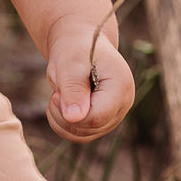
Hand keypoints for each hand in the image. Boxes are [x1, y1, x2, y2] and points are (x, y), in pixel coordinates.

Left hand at [45, 27, 134, 143]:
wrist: (80, 45)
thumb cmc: (75, 50)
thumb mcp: (70, 65)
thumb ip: (73, 90)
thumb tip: (74, 118)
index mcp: (121, 86)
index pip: (97, 117)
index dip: (71, 112)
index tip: (58, 94)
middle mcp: (123, 104)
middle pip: (90, 128)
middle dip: (64, 115)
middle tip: (57, 92)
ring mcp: (114, 115)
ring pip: (83, 135)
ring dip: (61, 120)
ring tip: (60, 95)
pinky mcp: (102, 121)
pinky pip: (80, 135)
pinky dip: (63, 125)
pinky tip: (60, 105)